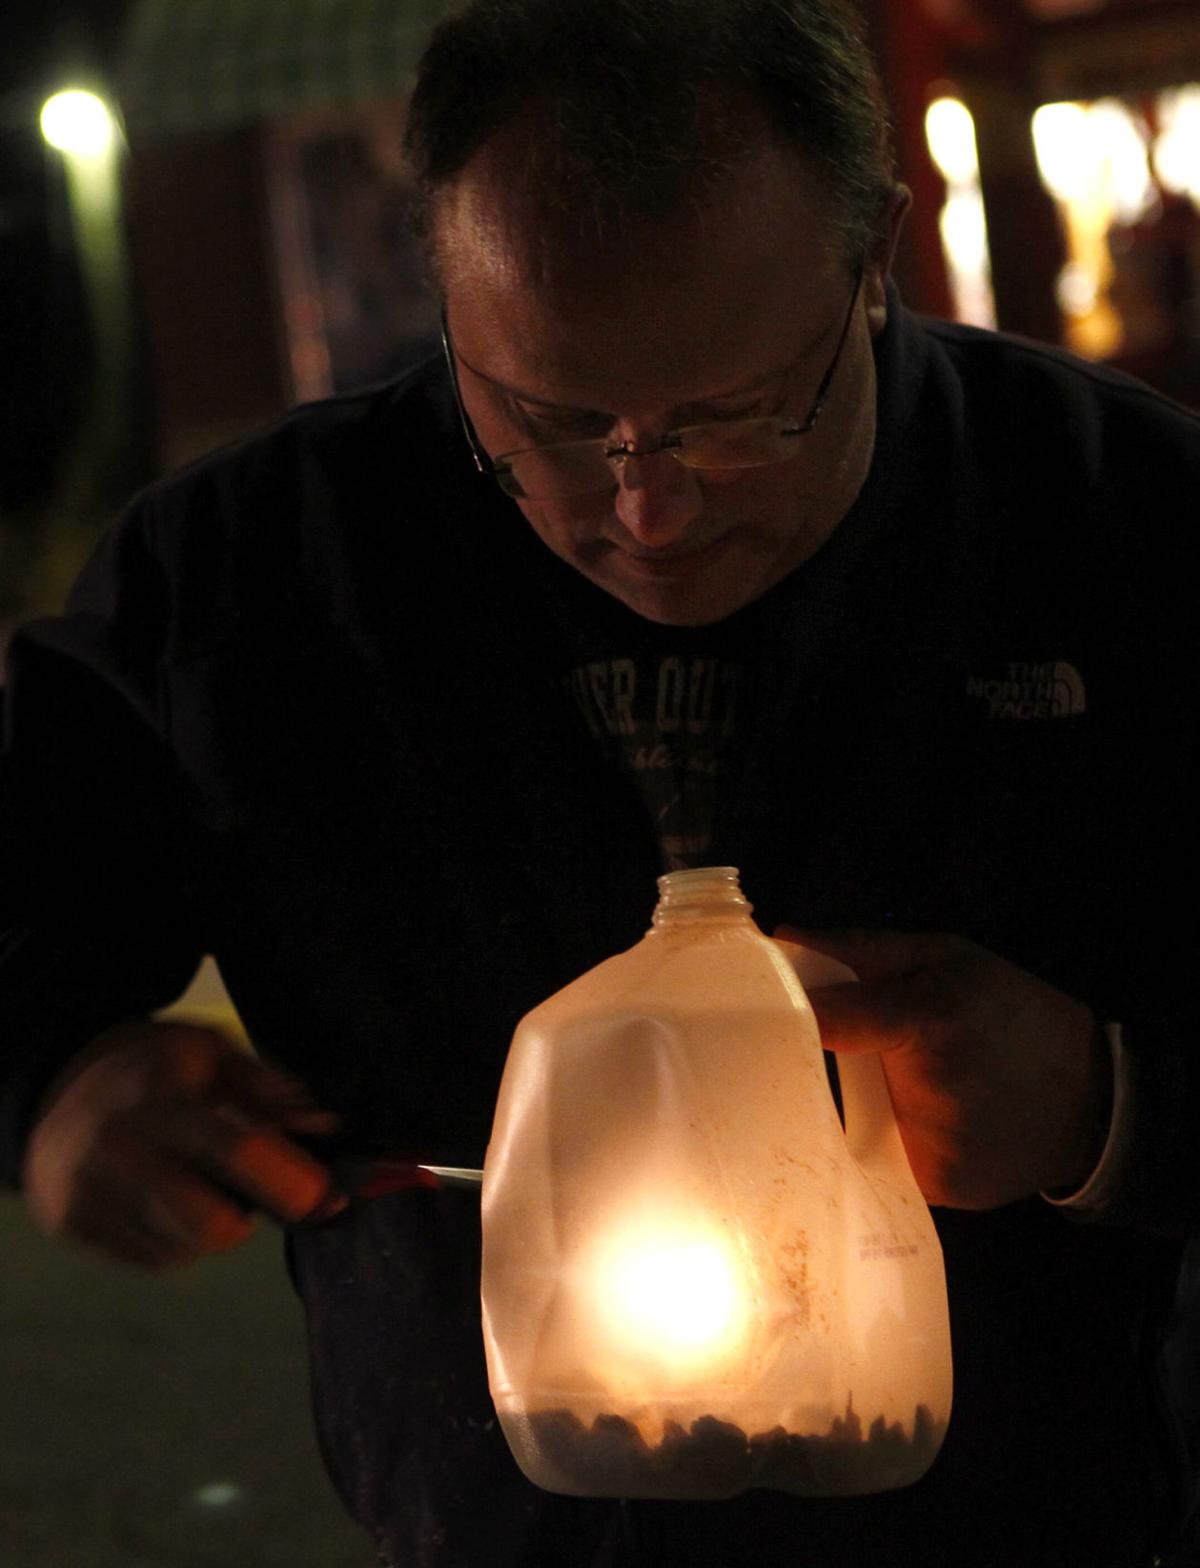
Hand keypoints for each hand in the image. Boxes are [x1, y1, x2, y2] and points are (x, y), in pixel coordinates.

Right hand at [22, 1018, 347, 1268]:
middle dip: (247, 1218)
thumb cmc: (151, 1067)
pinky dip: (178, 1242)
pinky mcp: (73, 1224)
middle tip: (251, 1193)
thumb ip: (266, 1089)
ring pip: (182, 1249)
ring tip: (202, 1189)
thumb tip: (324, 1128)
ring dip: (213, 1231)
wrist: (53, 1082)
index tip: (328, 1197)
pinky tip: (169, 1203)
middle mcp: (117, 1149)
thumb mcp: (208, 1052)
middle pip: (208, 1223)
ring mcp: (88, 1192)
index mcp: (158, 1100)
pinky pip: (152, 1260)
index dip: (288, 1180)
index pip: (234, 1149)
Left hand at [775, 928, 1110, 1209]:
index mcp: (927, 1022)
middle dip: (824, 1064)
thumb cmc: (1012, 1012)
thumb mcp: (947, 959)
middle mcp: (926, 1094)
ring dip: (857, 1106)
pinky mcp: (937, 1191)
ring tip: (901, 1086)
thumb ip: (861, 951)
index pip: (826, 1021)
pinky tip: (921, 1122)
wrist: (1091, 1098)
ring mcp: (932, 1152)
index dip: (785, 1016)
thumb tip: (782, 940)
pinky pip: (882, 1161)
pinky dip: (886, 1141)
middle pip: (827, 1078)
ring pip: (852, 1125)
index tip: (754, 1015)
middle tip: (843, 1050)